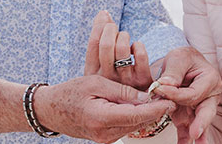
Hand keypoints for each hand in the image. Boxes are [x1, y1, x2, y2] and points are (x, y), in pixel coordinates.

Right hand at [34, 75, 174, 142]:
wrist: (50, 109)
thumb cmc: (70, 91)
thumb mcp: (96, 83)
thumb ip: (122, 91)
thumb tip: (147, 97)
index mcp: (101, 118)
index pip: (136, 115)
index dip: (156, 108)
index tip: (172, 100)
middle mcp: (105, 134)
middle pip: (139, 123)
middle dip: (155, 111)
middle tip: (171, 96)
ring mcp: (105, 138)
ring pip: (134, 126)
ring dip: (147, 113)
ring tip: (161, 99)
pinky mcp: (105, 137)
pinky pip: (126, 126)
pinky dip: (136, 116)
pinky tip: (143, 105)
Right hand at [85, 10, 153, 90]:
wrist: (131, 106)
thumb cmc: (111, 80)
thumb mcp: (99, 64)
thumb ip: (100, 38)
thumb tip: (103, 13)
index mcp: (92, 75)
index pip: (93, 44)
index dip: (99, 26)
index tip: (105, 14)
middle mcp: (107, 80)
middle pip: (106, 45)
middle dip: (111, 28)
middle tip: (113, 27)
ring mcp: (125, 83)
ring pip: (122, 49)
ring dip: (124, 36)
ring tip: (124, 36)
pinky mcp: (142, 84)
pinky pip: (140, 58)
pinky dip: (139, 47)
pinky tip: (136, 47)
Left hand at [153, 47, 221, 143]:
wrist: (181, 64)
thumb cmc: (183, 59)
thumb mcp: (178, 58)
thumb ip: (173, 71)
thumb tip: (165, 84)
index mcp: (209, 79)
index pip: (194, 92)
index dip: (176, 94)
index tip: (159, 89)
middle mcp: (209, 95)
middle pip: (206, 111)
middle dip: (200, 123)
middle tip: (194, 132)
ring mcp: (200, 108)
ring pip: (199, 123)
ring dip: (197, 134)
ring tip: (195, 142)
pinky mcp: (189, 116)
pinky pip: (189, 129)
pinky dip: (186, 139)